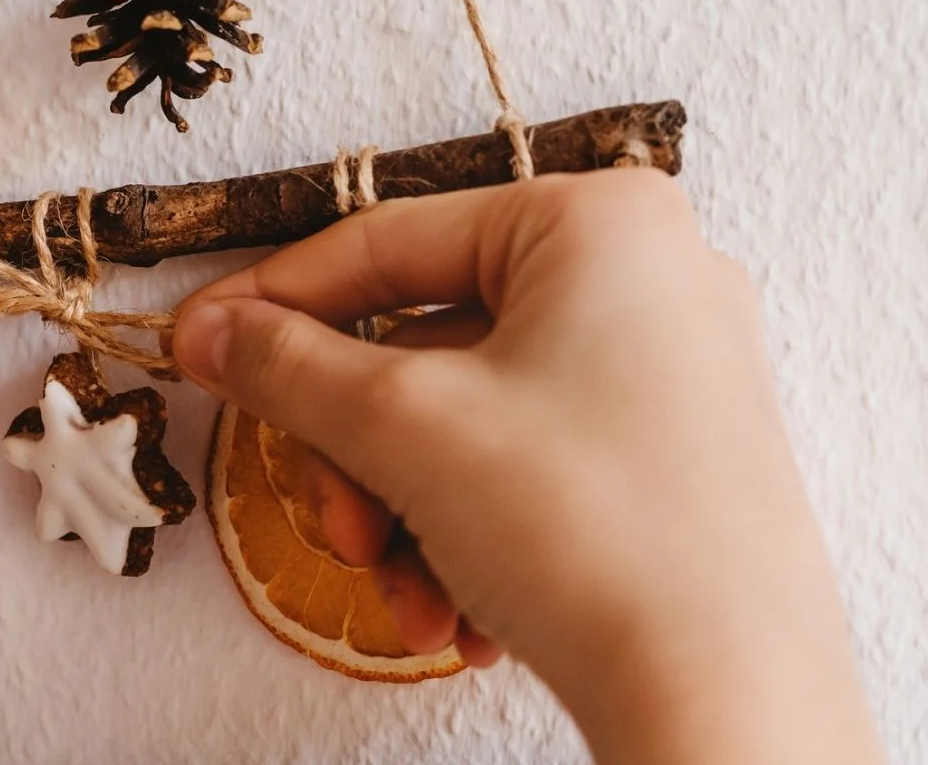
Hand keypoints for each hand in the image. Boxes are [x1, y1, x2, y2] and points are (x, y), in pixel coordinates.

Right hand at [172, 170, 881, 764]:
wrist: (730, 704)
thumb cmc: (593, 531)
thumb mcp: (406, 427)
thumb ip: (289, 365)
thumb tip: (211, 331)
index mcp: (596, 222)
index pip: (387, 241)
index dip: (273, 302)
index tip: (197, 345)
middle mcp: (645, 279)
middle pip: (422, 346)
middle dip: (359, 457)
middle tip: (336, 526)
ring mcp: (667, 373)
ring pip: (465, 424)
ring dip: (405, 516)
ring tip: (407, 597)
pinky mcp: (671, 460)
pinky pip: (526, 471)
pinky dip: (470, 540)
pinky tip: (459, 617)